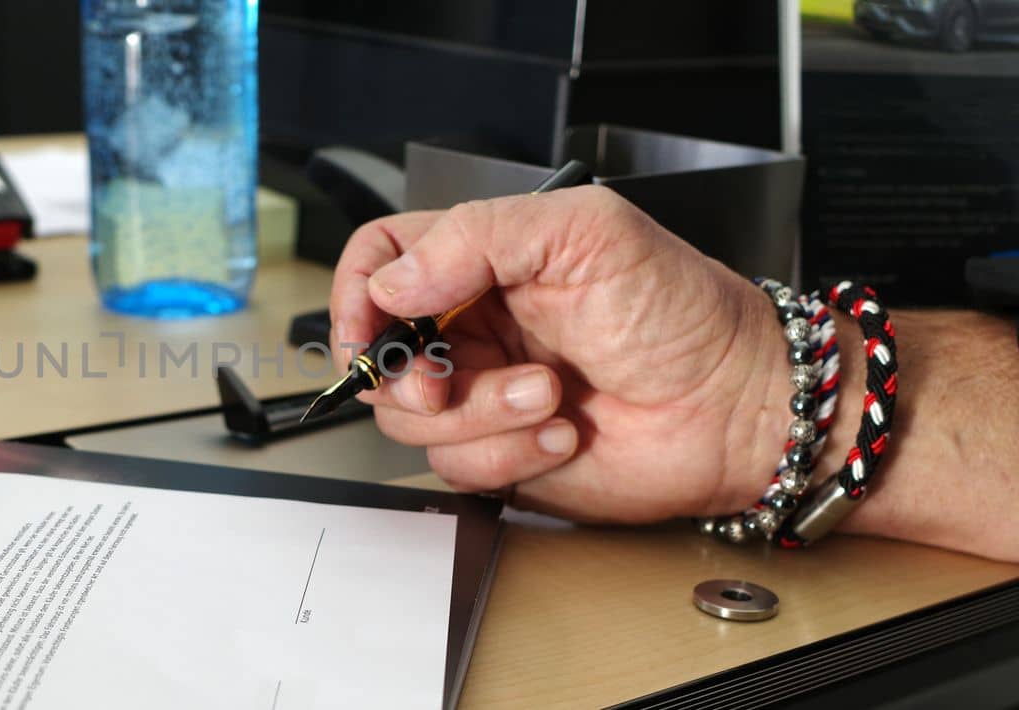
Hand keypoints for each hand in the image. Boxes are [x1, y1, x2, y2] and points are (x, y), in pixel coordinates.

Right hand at [330, 186, 790, 522]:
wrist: (738, 404)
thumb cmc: (682, 311)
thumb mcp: (585, 233)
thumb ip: (476, 238)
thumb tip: (392, 283)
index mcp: (480, 261)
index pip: (378, 262)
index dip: (356, 294)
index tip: (371, 328)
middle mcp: (471, 326)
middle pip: (377, 354)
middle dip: (409, 376)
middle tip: (447, 379)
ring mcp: (483, 392)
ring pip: (412, 420)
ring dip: (479, 414)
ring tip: (550, 395)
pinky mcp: (502, 454)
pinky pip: (458, 467)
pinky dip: (508, 454)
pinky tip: (562, 433)